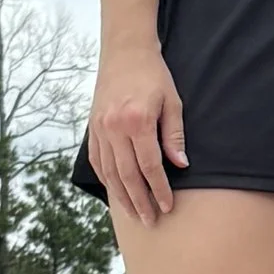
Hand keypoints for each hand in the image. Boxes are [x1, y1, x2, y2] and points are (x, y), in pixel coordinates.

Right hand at [87, 43, 187, 223]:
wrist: (125, 52)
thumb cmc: (154, 75)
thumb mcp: (172, 102)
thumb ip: (174, 135)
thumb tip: (180, 166)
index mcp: (137, 121)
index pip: (149, 166)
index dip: (159, 189)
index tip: (167, 206)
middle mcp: (114, 127)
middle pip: (127, 175)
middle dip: (140, 202)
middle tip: (151, 221)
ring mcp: (100, 128)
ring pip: (110, 172)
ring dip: (122, 197)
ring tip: (134, 214)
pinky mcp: (92, 127)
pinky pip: (98, 161)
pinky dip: (106, 179)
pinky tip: (116, 192)